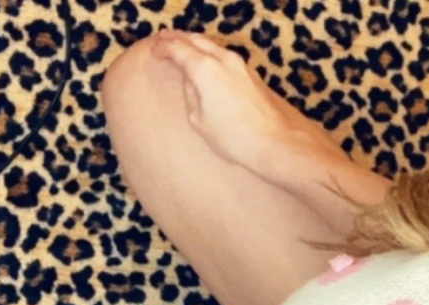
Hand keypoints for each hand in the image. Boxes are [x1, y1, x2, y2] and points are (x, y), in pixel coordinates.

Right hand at [148, 30, 333, 173]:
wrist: (274, 142)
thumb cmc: (234, 137)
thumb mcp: (198, 119)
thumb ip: (190, 94)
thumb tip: (191, 81)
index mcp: (205, 69)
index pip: (177, 49)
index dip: (163, 48)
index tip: (154, 52)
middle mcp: (224, 60)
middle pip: (195, 40)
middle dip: (177, 39)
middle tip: (164, 40)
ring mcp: (240, 65)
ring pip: (212, 45)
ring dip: (196, 44)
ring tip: (184, 47)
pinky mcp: (252, 74)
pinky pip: (225, 56)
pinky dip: (211, 53)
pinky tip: (207, 61)